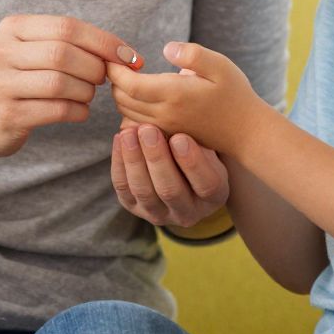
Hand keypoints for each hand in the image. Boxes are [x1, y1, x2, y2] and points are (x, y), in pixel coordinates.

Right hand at [0, 15, 139, 159]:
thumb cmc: (18, 80)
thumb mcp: (32, 50)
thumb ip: (71, 44)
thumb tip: (127, 55)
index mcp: (12, 27)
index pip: (67, 27)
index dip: (104, 41)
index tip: (129, 57)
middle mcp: (1, 52)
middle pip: (64, 53)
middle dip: (94, 68)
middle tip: (102, 79)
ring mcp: (1, 84)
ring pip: (61, 83)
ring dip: (87, 91)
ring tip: (87, 94)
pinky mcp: (7, 115)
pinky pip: (57, 110)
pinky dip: (79, 111)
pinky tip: (79, 111)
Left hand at [108, 41, 271, 157]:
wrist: (246, 132)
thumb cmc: (235, 94)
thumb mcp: (220, 65)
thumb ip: (192, 54)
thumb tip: (165, 48)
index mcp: (174, 95)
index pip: (129, 85)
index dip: (116, 70)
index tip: (115, 57)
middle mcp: (165, 114)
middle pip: (122, 100)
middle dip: (115, 81)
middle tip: (122, 64)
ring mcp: (164, 128)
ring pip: (126, 113)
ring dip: (122, 95)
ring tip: (130, 77)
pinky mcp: (166, 136)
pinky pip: (136, 124)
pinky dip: (130, 109)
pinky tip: (142, 95)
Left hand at [109, 119, 230, 229]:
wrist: (180, 168)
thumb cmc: (199, 149)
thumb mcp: (208, 145)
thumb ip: (198, 137)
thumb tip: (178, 120)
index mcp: (214, 197)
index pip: (206, 185)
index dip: (193, 162)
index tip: (180, 138)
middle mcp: (187, 212)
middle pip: (170, 190)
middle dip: (157, 158)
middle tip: (148, 130)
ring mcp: (158, 213)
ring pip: (143, 191)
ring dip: (134, 159)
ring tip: (129, 132)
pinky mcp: (134, 207)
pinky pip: (123, 188)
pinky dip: (120, 162)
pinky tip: (120, 138)